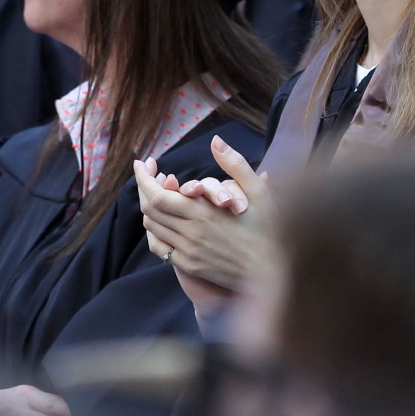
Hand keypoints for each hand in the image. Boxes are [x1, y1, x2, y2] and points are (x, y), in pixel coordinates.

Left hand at [134, 136, 278, 292]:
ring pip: (153, 227)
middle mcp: (190, 234)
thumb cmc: (270, 230)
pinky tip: (162, 219)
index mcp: (203, 213)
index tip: (141, 163)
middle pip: (149, 210)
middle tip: (148, 173)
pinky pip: (160, 247)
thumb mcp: (258, 192)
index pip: (157, 195)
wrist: (273, 274)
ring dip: (149, 207)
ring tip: (156, 191)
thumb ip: (234, 164)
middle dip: (144, 187)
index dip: (144, 178)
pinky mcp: (190, 265)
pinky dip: (155, 230)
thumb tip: (215, 141)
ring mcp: (188, 252)